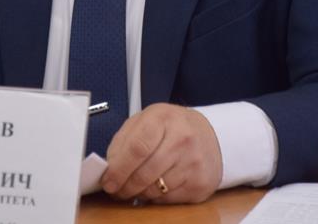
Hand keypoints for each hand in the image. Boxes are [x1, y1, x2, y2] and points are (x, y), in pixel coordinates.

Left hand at [100, 103, 222, 203]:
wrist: (210, 135)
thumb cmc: (172, 128)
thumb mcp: (146, 121)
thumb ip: (124, 141)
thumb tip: (108, 168)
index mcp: (163, 118)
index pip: (137, 148)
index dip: (118, 169)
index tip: (108, 181)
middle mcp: (182, 138)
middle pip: (144, 173)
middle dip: (125, 186)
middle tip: (117, 189)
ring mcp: (193, 162)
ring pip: (154, 190)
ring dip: (139, 193)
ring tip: (135, 186)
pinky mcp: (200, 183)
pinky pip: (167, 200)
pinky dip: (156, 197)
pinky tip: (156, 186)